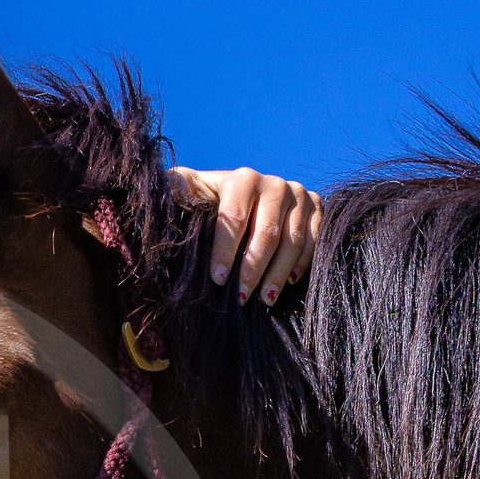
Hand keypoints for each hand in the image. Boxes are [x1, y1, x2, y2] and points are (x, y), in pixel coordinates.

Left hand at [168, 166, 322, 306]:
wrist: (243, 196)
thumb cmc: (207, 203)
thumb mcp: (187, 192)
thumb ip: (175, 191)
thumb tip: (163, 195)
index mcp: (242, 179)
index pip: (234, 218)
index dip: (225, 251)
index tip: (217, 280)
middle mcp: (274, 183)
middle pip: (267, 234)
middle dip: (252, 270)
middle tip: (242, 299)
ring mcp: (298, 194)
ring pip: (292, 241)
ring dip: (278, 274)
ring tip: (265, 300)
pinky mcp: (316, 207)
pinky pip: (314, 241)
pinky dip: (302, 264)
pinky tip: (287, 284)